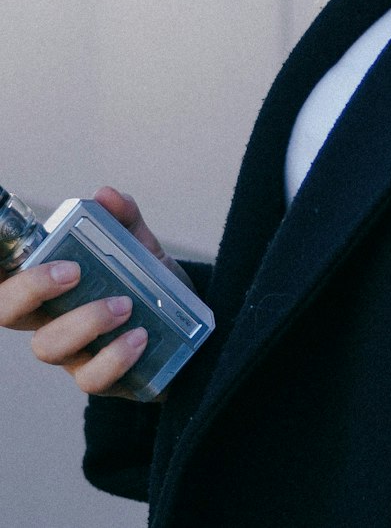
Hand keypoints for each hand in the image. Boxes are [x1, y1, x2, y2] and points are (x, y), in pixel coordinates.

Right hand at [0, 185, 179, 398]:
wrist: (190, 332)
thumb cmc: (150, 288)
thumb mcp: (141, 248)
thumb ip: (124, 220)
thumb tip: (105, 195)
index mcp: (51, 283)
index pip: (7, 274)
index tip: (7, 249)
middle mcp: (51, 318)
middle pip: (8, 311)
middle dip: (30, 287)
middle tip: (72, 271)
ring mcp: (71, 352)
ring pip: (47, 347)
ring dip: (85, 321)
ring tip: (126, 305)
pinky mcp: (98, 378)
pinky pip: (90, 378)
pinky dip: (114, 357)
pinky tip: (139, 337)